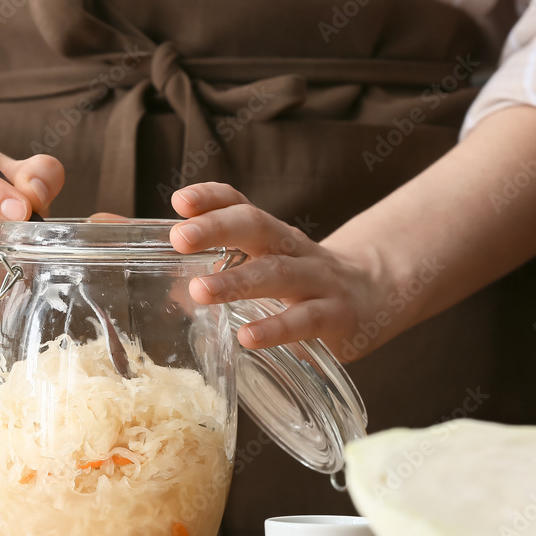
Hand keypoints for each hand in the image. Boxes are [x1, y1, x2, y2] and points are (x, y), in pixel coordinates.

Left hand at [169, 183, 389, 360]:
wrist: (379, 294)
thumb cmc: (303, 283)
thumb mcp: (265, 265)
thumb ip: (214, 268)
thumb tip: (156, 278)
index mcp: (271, 236)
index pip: (241, 204)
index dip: (212, 199)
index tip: (180, 202)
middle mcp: (293, 249)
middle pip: (257, 226)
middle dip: (217, 228)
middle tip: (179, 239)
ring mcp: (318, 280)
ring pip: (278, 273)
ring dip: (238, 281)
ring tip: (200, 291)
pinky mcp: (337, 316)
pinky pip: (305, 320)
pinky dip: (276, 328)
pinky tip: (248, 337)